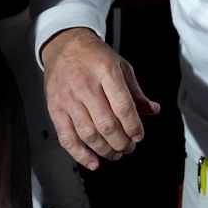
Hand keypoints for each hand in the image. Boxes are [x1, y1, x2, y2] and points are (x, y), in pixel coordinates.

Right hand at [42, 27, 158, 169]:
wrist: (65, 45)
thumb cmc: (95, 56)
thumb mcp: (121, 67)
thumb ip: (136, 92)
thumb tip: (153, 110)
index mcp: (106, 72)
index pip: (123, 107)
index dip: (133, 126)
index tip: (139, 136)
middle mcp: (86, 86)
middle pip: (107, 124)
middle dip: (121, 142)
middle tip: (129, 148)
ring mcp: (68, 99)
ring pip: (88, 134)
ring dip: (105, 150)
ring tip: (115, 153)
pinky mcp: (54, 109)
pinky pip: (67, 137)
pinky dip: (80, 154)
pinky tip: (93, 162)